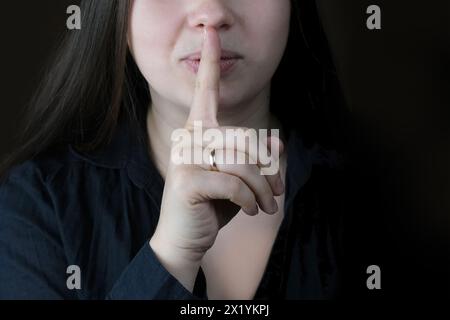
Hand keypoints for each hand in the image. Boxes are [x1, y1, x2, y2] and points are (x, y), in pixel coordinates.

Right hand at [150, 26, 284, 289]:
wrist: (186, 239)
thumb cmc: (213, 206)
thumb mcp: (240, 182)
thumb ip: (256, 160)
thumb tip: (277, 142)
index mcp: (201, 133)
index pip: (206, 93)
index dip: (210, 64)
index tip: (210, 33)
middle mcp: (190, 139)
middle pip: (244, 140)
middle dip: (266, 171)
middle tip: (275, 195)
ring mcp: (186, 159)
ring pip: (242, 162)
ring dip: (261, 189)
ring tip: (265, 207)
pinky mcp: (188, 180)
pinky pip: (234, 183)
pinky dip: (249, 200)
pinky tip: (250, 212)